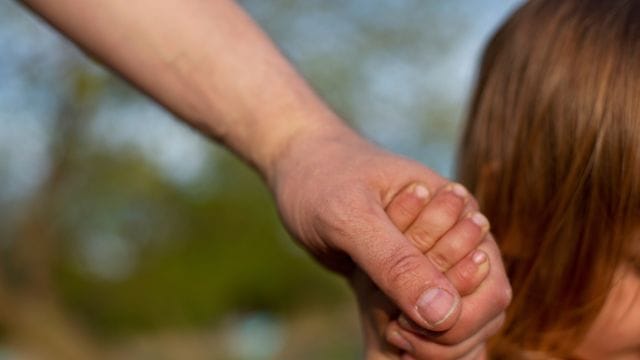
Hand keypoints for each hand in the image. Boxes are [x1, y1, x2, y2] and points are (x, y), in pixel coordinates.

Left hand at [269, 122, 510, 334]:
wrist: (299, 168)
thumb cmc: (324, 179)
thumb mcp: (352, 217)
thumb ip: (396, 261)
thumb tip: (443, 315)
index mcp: (462, 217)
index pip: (490, 293)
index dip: (454, 322)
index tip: (398, 325)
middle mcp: (456, 243)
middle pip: (478, 317)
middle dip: (439, 339)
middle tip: (390, 333)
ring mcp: (432, 263)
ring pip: (452, 324)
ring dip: (424, 342)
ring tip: (384, 332)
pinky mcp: (406, 278)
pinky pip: (421, 320)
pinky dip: (404, 338)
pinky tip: (382, 336)